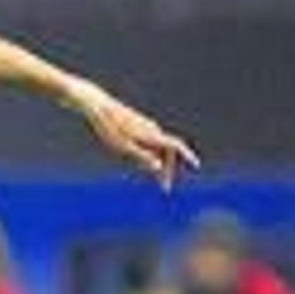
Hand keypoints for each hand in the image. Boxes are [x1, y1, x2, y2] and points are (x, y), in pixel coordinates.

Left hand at [68, 80, 200, 189]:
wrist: (99, 106)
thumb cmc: (109, 127)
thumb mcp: (123, 147)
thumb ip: (142, 157)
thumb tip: (158, 167)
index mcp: (151, 134)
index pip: (176, 145)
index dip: (187, 155)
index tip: (196, 165)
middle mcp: (152, 129)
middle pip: (168, 151)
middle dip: (168, 169)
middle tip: (164, 187)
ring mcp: (146, 127)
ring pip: (158, 148)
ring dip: (159, 164)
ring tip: (156, 180)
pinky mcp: (139, 126)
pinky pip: (150, 144)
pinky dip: (151, 156)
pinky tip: (142, 165)